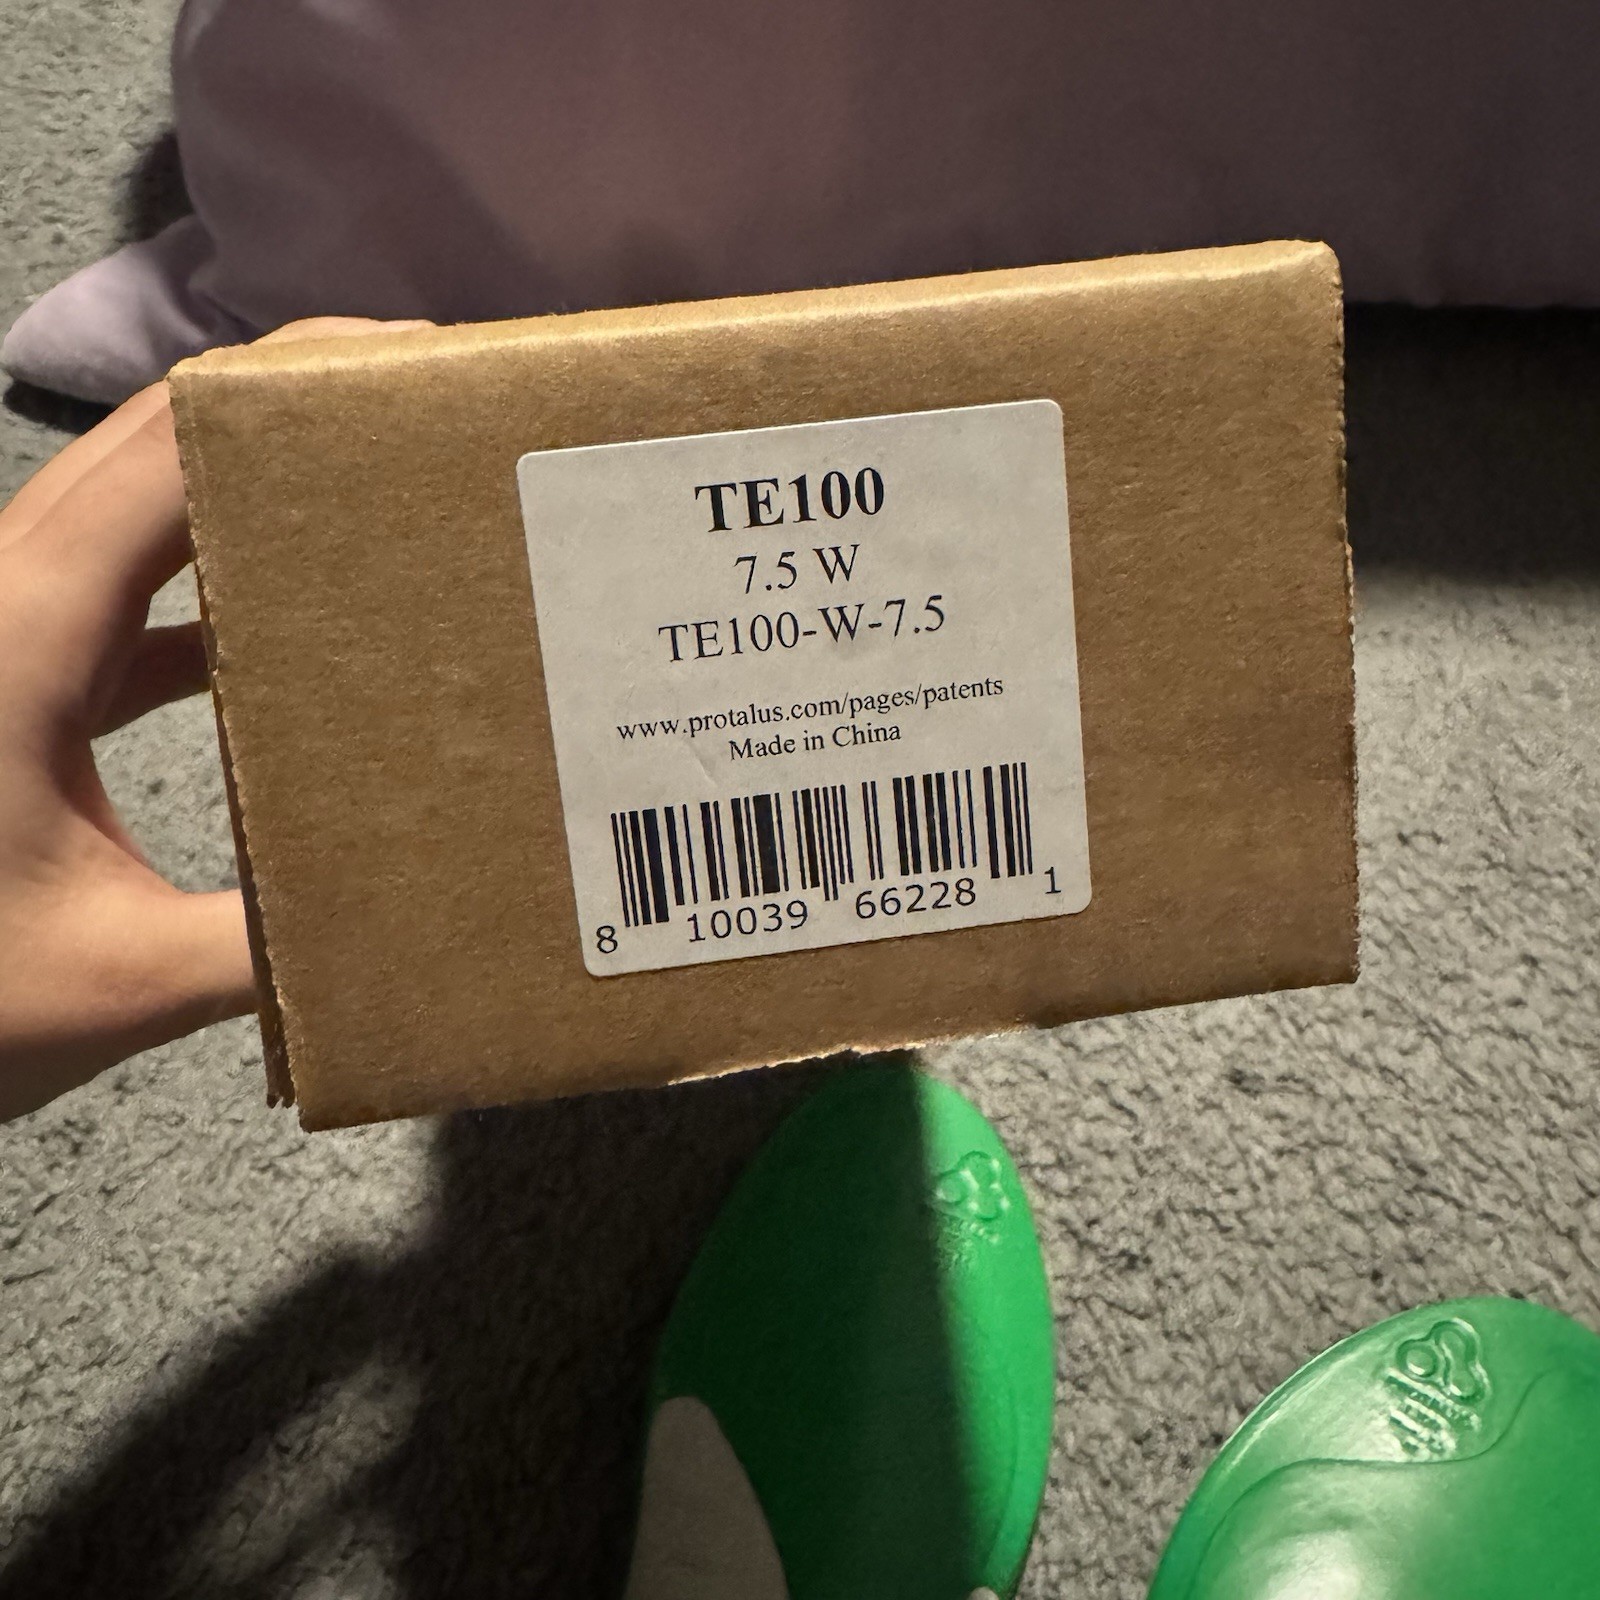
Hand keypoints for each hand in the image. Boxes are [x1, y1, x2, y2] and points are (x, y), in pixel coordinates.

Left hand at [0, 317, 427, 1120]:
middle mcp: (0, 604)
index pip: (160, 464)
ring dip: (231, 476)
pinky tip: (273, 609)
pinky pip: (113, 585)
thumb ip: (273, 945)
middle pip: (140, 449)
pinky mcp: (8, 676)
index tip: (392, 364)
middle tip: (405, 400)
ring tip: (353, 472)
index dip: (275, 393)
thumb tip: (414, 919)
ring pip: (121, 506)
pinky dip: (196, 570)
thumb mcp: (120, 981)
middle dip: (269, 402)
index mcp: (17, 638)